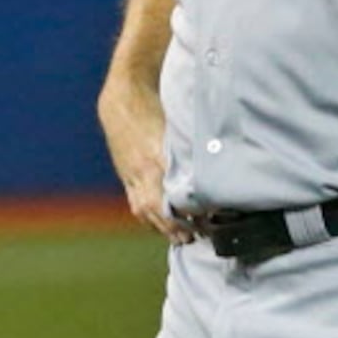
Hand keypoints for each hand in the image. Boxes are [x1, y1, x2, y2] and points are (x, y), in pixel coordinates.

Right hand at [96, 81, 192, 242]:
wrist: (123, 99)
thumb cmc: (156, 107)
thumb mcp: (176, 127)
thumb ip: (190, 149)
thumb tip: (214, 168)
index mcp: (157, 157)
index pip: (173, 194)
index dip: (187, 211)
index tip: (206, 219)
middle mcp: (143, 170)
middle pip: (157, 208)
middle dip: (175, 227)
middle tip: (195, 237)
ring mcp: (131, 175)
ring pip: (144, 209)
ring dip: (161, 227)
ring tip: (180, 238)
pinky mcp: (126, 175)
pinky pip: (136, 202)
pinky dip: (149, 216)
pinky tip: (160, 224)